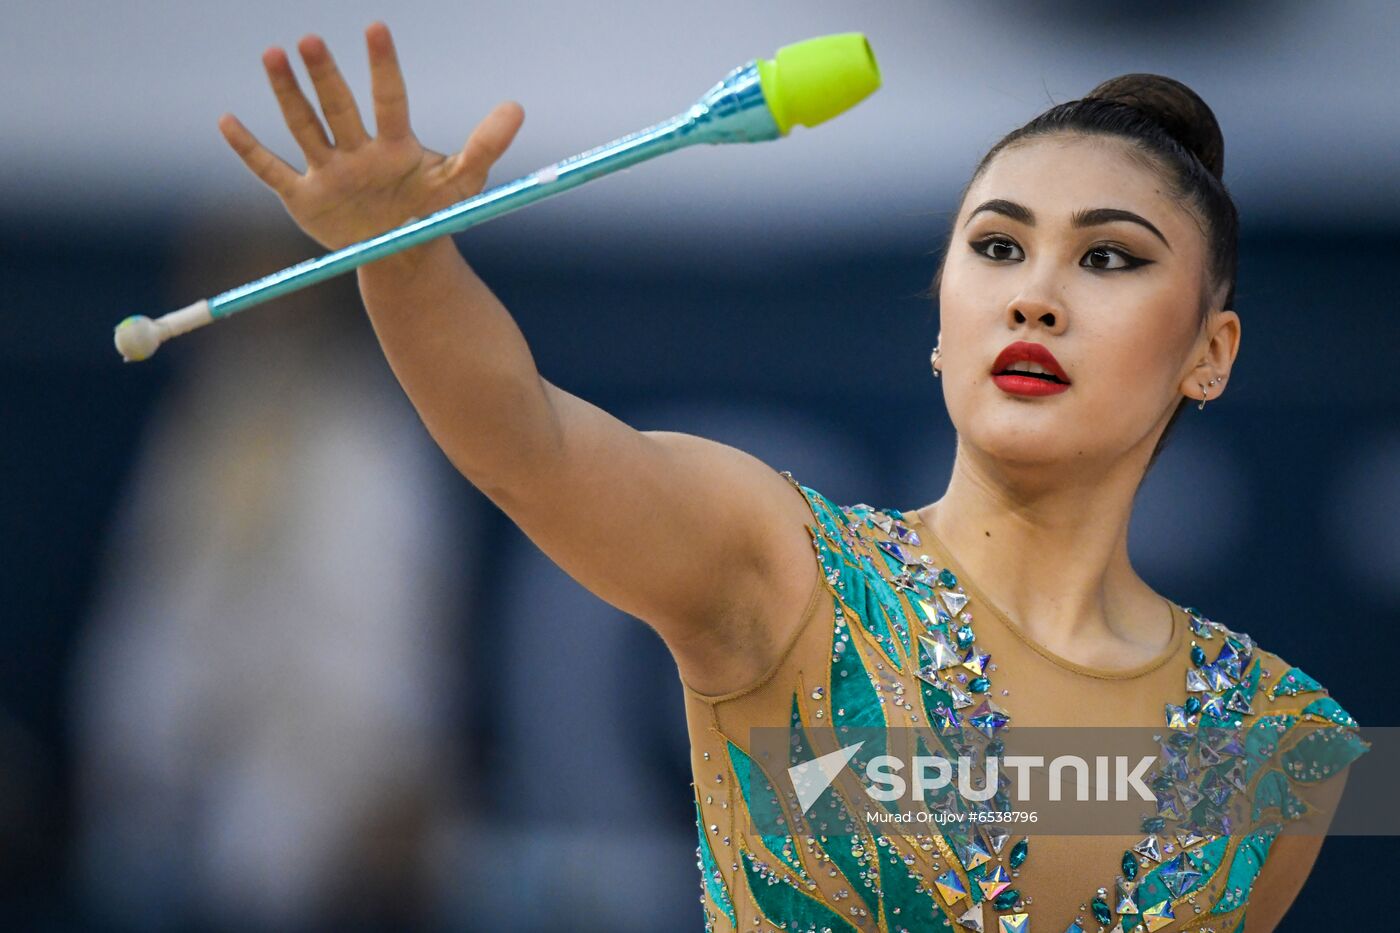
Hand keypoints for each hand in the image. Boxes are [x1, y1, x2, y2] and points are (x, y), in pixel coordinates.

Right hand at [218, 21, 524, 252]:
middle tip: (308, 40)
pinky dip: (248, 149)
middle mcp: (357, 150)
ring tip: (273, 54)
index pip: (389, 99)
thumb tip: (518, 106)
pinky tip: (227, 121)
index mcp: (395, 145)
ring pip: (304, 127)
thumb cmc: (433, 212)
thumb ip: (486, 145)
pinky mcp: (304, 198)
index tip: (376, 28)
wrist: (405, 254)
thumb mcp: (464, 183)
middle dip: (324, 76)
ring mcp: (328, 172)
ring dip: (287, 94)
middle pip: (339, 107)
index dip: (383, 66)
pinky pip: (270, 171)